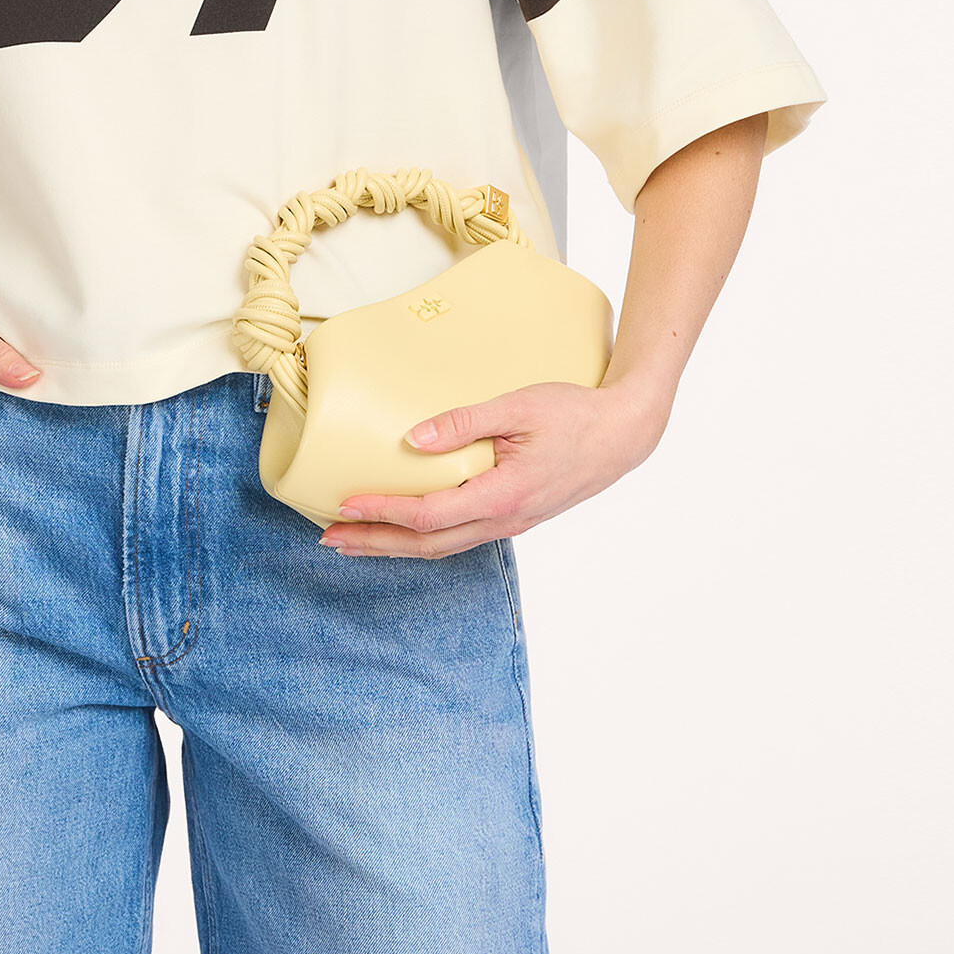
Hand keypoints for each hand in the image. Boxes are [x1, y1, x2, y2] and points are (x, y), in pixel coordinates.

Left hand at [317, 378, 670, 557]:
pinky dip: (423, 537)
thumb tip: (413, 439)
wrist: (624, 435)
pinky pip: (459, 537)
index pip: (429, 514)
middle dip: (375, 544)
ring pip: (442, 547)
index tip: (344, 504)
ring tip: (355, 541)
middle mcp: (504, 519)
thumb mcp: (519, 406)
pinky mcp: (513, 517)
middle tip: (330, 539)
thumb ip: (464, 421)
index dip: (383, 512)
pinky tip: (405, 528)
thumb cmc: (575, 414)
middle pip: (427, 544)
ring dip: (395, 546)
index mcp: (503, 495)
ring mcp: (510, 523)